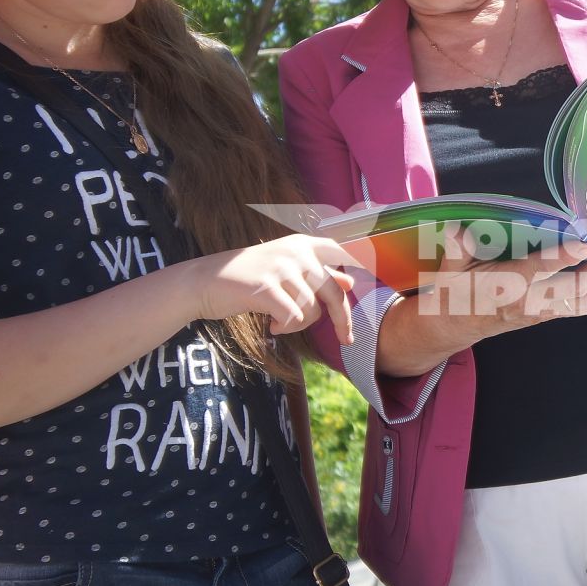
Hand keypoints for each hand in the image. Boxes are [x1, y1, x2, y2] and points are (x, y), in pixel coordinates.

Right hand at [191, 234, 357, 342]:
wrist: (203, 281)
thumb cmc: (247, 277)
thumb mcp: (285, 270)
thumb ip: (319, 275)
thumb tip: (351, 282)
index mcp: (303, 244)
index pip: (343, 251)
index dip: (365, 262)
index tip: (383, 274)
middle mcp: (296, 252)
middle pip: (335, 293)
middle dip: (342, 321)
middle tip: (346, 341)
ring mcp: (281, 268)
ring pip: (312, 310)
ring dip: (298, 324)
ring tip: (278, 322)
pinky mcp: (267, 288)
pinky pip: (293, 318)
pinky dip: (285, 328)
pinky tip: (271, 326)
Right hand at [424, 236, 586, 334]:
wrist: (456, 325)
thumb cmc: (456, 290)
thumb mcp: (451, 269)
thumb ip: (458, 250)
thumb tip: (457, 232)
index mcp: (508, 283)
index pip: (540, 268)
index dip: (566, 256)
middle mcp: (530, 299)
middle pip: (574, 287)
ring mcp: (541, 310)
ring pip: (583, 300)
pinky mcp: (547, 315)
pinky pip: (581, 309)